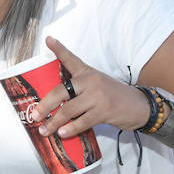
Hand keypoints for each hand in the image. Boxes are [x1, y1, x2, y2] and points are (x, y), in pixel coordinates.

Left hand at [28, 36, 151, 137]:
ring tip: (45, 130)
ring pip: (68, 110)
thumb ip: (78, 88)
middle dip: (45, 105)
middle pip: (60, 91)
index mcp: (87, 72)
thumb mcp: (97, 84)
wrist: (140, 105)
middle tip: (34, 116)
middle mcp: (90, 81)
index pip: (71, 59)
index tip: (48, 40)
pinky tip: (62, 133)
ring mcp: (97, 96)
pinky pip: (82, 121)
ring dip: (54, 122)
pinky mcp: (104, 111)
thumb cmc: (113, 96)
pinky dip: (70, 129)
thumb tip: (55, 103)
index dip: (59, 49)